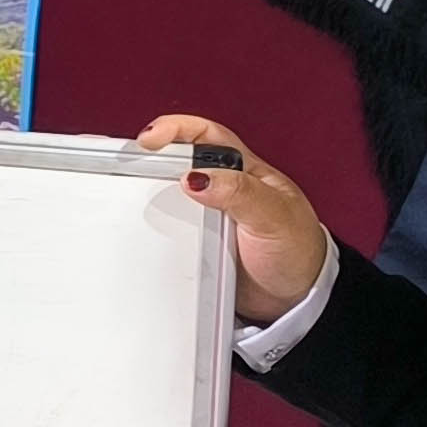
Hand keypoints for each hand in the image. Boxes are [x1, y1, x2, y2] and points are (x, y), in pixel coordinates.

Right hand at [135, 114, 332, 326]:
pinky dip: (157, 231)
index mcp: (243, 169)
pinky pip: (171, 232)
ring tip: (132, 200)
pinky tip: (148, 234)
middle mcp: (223, 188)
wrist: (297, 298)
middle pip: (178, 161)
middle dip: (151, 159)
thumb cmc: (297, 249)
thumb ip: (239, 193)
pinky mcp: (199, 243)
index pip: (204, 135)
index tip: (149, 138)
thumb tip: (196, 179)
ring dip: (151, 198)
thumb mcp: (273, 216)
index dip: (175, 129)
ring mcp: (208, 216)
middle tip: (129, 167)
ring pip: (170, 197)